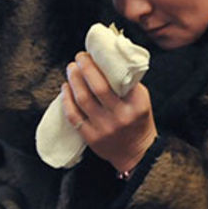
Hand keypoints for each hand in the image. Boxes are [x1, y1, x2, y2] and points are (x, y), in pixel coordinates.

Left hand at [62, 52, 156, 172]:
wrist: (137, 154)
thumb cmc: (137, 121)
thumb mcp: (141, 101)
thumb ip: (128, 83)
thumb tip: (108, 60)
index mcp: (136, 104)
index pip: (118, 79)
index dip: (100, 64)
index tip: (92, 54)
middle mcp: (121, 116)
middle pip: (98, 86)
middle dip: (85, 68)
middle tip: (79, 58)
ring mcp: (104, 128)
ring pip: (83, 99)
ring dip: (74, 80)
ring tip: (71, 69)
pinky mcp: (91, 138)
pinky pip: (73, 116)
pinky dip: (66, 100)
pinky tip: (65, 89)